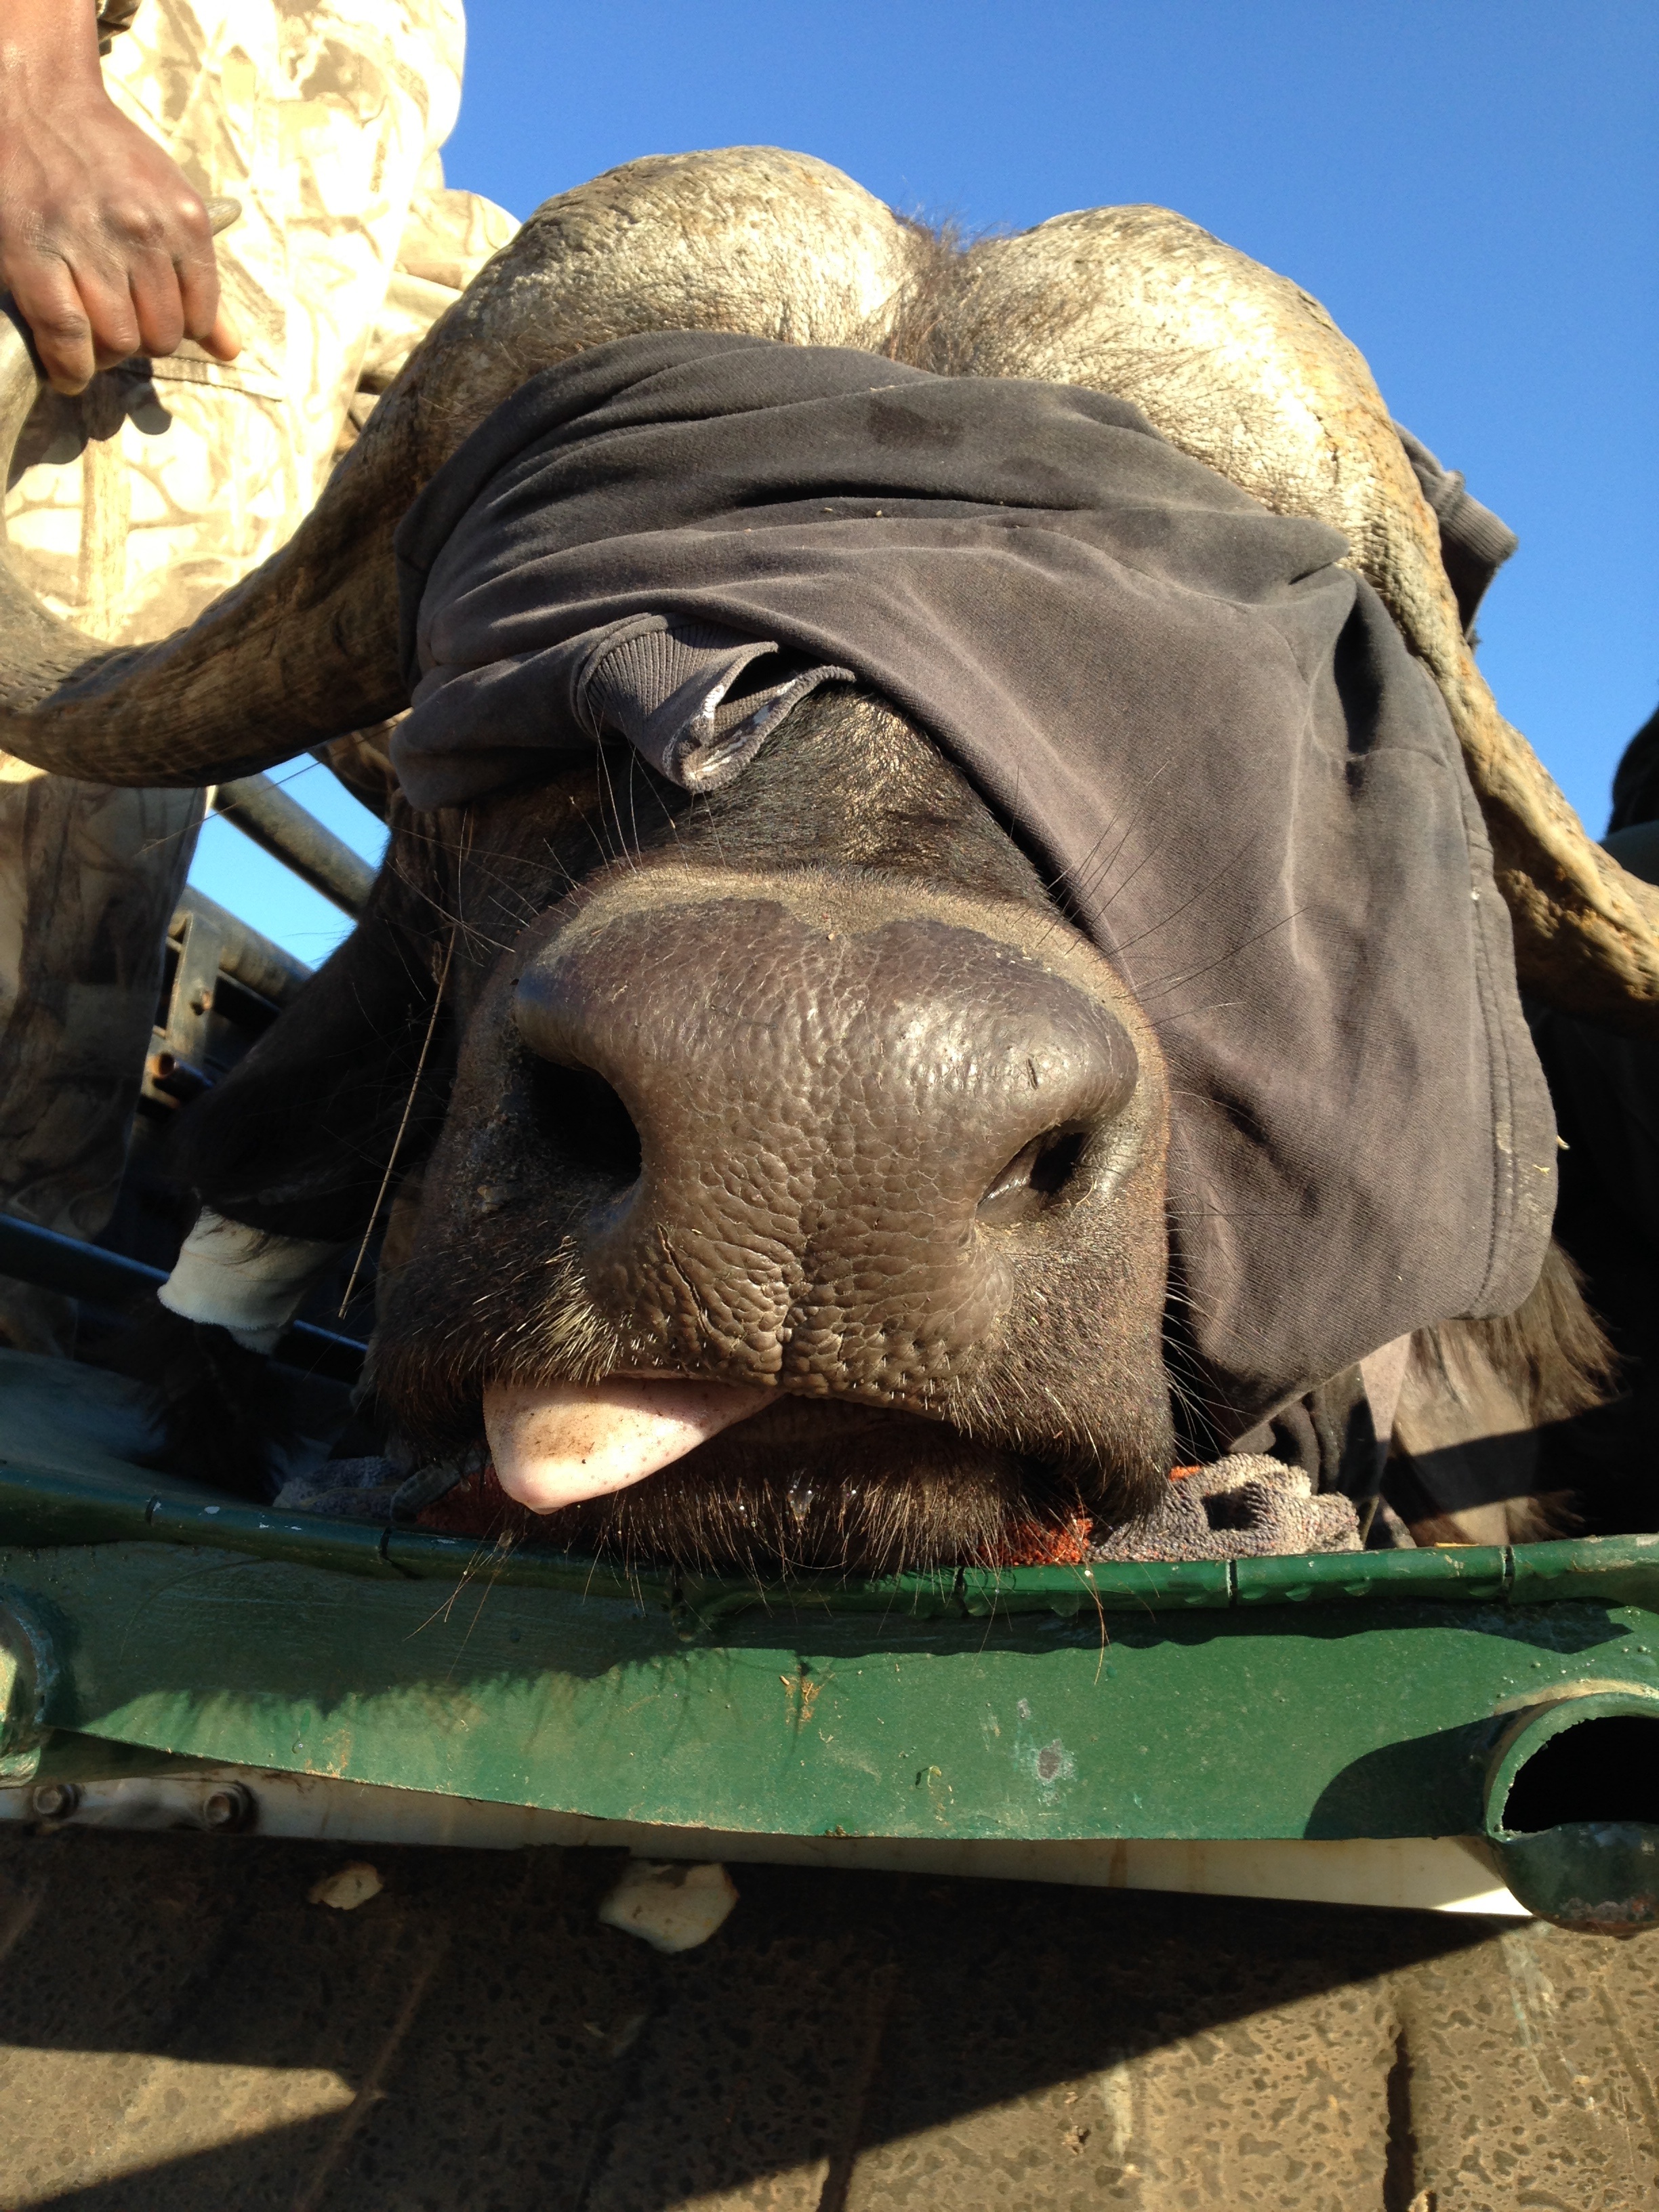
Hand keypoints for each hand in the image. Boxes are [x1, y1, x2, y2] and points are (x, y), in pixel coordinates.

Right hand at [0, 0, 239, 393]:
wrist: (39, 102)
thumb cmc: (108, 159)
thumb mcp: (169, 205)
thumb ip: (198, 280)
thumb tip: (230, 350)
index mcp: (184, 221)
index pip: (198, 318)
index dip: (175, 332)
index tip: (149, 323)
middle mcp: (143, 231)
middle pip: (161, 336)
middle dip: (140, 343)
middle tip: (114, 326)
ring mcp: (89, 243)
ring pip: (119, 341)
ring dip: (104, 354)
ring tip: (89, 337)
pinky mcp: (37, 255)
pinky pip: (68, 337)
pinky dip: (71, 368)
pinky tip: (68, 371)